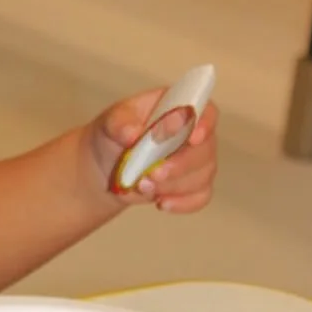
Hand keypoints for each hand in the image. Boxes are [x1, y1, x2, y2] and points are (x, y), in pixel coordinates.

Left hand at [86, 87, 218, 212]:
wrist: (105, 166)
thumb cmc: (114, 135)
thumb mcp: (111, 122)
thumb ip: (121, 123)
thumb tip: (134, 134)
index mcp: (179, 108)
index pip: (206, 111)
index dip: (205, 124)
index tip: (193, 138)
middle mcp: (194, 133)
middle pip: (206, 149)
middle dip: (180, 165)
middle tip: (153, 174)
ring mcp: (196, 161)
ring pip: (203, 175)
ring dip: (173, 185)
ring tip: (142, 186)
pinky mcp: (192, 186)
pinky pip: (200, 197)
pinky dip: (182, 203)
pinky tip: (162, 203)